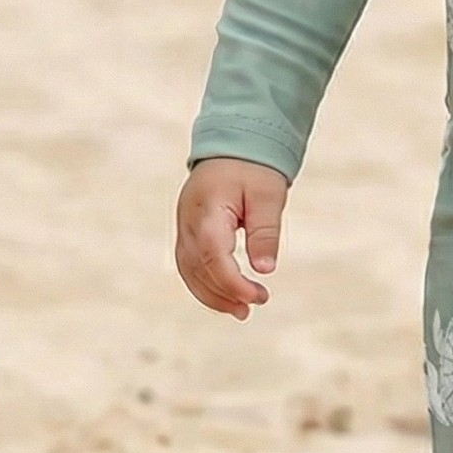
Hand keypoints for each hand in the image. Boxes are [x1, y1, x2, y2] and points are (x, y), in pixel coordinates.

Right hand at [175, 158, 290, 317]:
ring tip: (241, 310)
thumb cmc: (253, 166)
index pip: (213, 257)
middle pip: (196, 269)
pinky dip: (204, 282)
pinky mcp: (187, 230)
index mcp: (207, 211)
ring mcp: (183, 226)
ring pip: (188, 270)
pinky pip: (189, 263)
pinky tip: (226, 294)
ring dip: (211, 294)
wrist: (233, 142)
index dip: (233, 283)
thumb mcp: (269, 195)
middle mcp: (188, 222)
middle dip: (222, 294)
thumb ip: (265, 231)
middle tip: (252, 308)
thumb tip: (265, 269)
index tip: (258, 297)